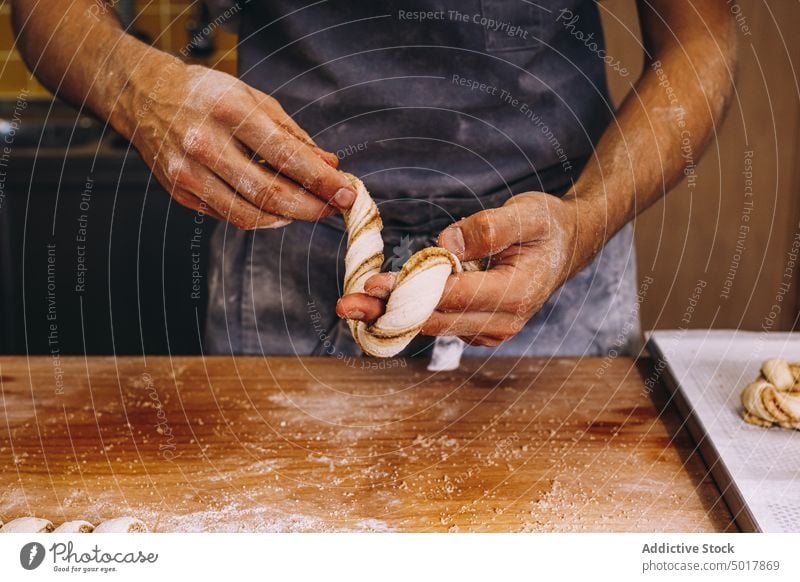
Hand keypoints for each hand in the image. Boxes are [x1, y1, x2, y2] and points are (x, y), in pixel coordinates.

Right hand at [118, 57, 355, 228]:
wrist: (145, 96)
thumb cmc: (207, 94)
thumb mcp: (254, 100)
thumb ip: (293, 136)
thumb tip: (330, 166)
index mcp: (229, 111)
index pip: (286, 156)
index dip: (322, 180)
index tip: (347, 192)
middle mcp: (205, 143)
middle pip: (269, 193)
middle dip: (310, 207)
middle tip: (334, 208)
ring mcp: (188, 172)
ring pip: (249, 214)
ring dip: (288, 217)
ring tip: (309, 209)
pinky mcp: (179, 192)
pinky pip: (229, 216)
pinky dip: (260, 217)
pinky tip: (277, 210)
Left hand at [336, 192, 579, 345]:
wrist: (566, 247)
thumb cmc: (547, 226)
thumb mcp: (528, 214)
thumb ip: (489, 228)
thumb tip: (447, 244)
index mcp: (516, 294)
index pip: (453, 297)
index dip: (409, 292)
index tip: (372, 285)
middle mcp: (502, 321)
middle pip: (435, 320)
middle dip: (387, 312)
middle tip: (344, 304)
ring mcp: (490, 330)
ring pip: (432, 326)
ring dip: (391, 316)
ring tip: (351, 306)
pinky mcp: (478, 329)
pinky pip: (439, 324)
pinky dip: (408, 315)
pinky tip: (380, 304)